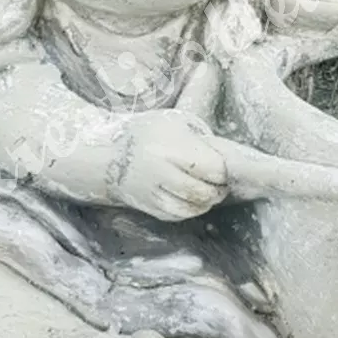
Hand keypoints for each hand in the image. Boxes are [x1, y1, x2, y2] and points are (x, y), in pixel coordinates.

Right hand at [109, 110, 227, 220]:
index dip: (223, 171)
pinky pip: (178, 215)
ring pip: (191, 208)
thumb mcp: (178, 122)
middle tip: (222, 184)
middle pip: (202, 191)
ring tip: (210, 192)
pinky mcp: (149, 207)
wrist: (110, 157)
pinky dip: (191, 210)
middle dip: (218, 190)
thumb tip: (226, 157)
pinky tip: (194, 199)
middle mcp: (160, 170)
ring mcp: (152, 192)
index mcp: (170, 146)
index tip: (224, 168)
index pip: (211, 168)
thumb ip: (202, 138)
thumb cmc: (151, 134)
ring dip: (206, 202)